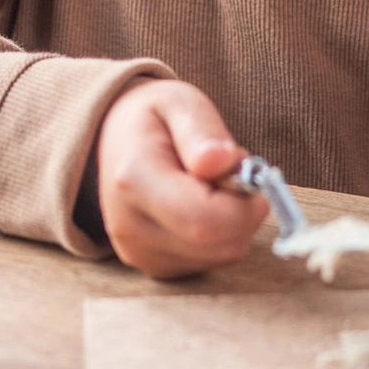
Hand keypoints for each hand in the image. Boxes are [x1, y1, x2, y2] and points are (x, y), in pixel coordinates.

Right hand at [96, 78, 268, 277]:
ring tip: (215, 183)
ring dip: (236, 221)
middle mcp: (131, 227)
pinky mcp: (153, 266)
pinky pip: (211, 260)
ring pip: (222, 255)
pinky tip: (205, 204)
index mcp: (135, 180)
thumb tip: (223, 162)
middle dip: (245, 209)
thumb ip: (202, 131)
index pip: (204, 220)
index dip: (245, 204)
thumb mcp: (179, 101)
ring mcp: (139, 253)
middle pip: (219, 244)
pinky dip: (222, 234)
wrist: (115, 138)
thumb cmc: (154, 116)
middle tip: (233, 170)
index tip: (252, 171)